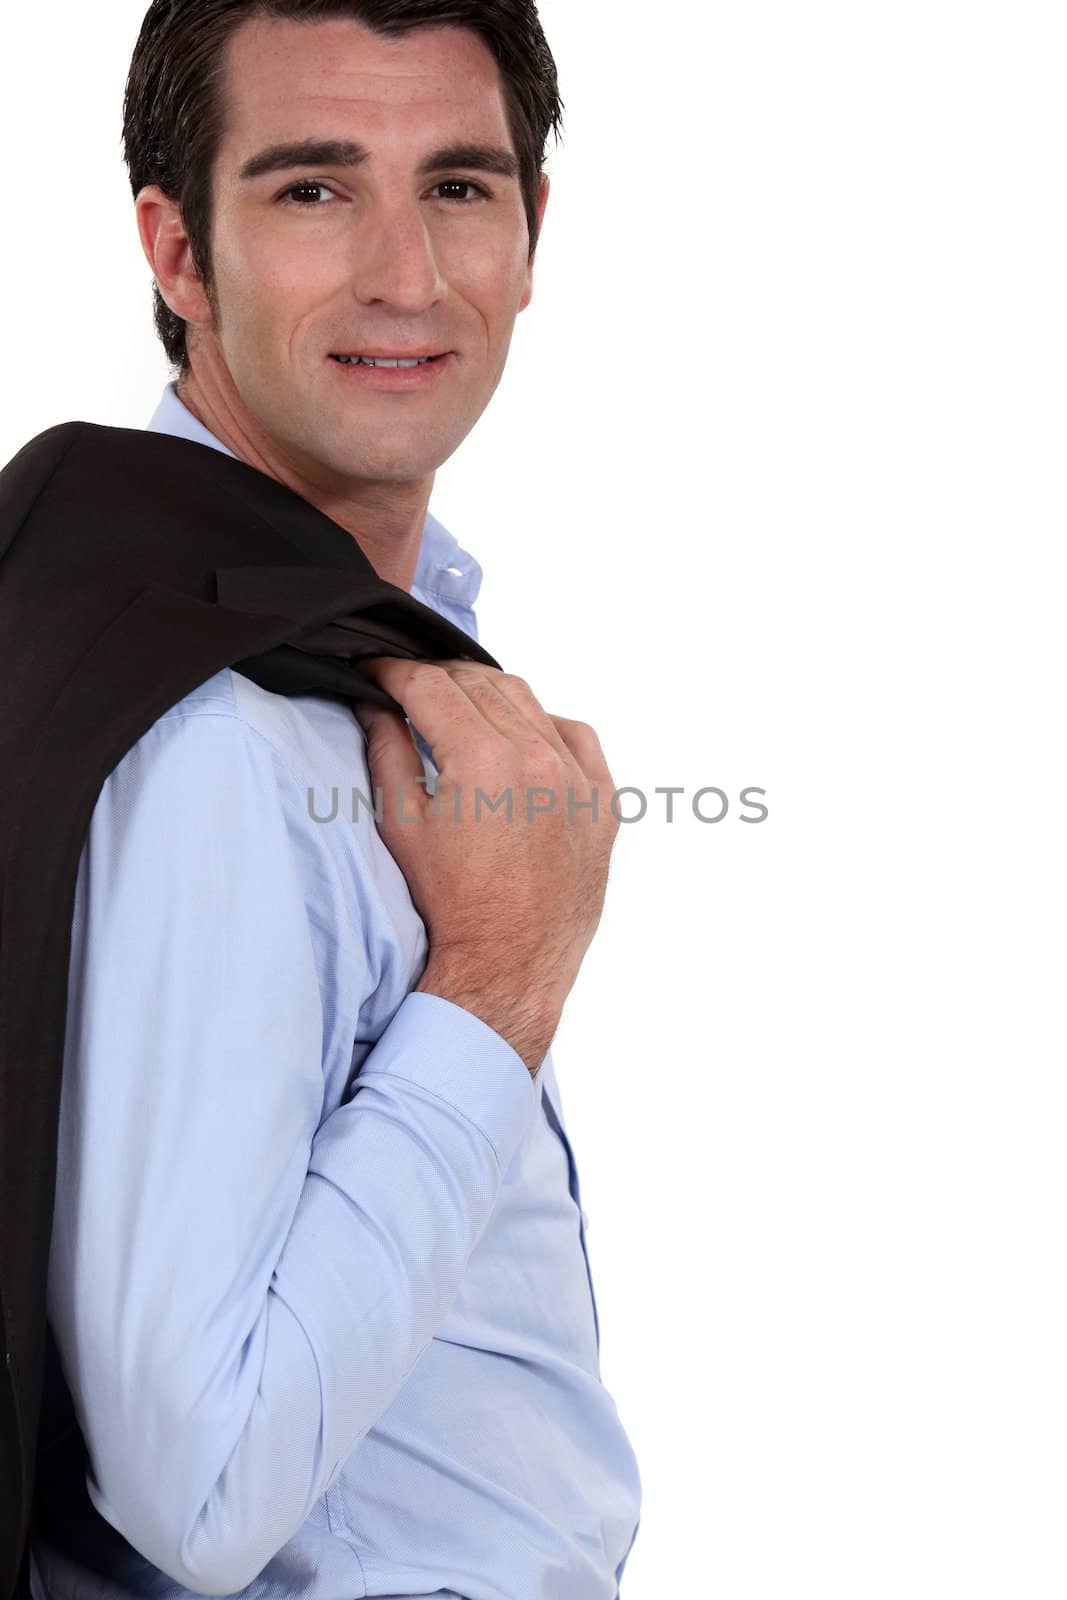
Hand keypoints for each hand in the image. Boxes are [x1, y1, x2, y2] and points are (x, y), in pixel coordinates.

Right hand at [353, 658, 619, 1074]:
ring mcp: (577, 778)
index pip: (430, 686)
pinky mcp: (603, 801)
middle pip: (478, 683)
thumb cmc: (451, 905)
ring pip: (527, 702)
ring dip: (487, 696)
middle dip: (436, 679)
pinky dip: (543, 726)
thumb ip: (386, 752)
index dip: (393, 671)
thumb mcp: (402, 826)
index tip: (375, 671)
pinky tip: (519, 738)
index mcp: (483, 759)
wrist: (509, 965)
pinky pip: (575, 736)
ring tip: (458, 709)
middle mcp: (537, 758)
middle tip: (408, 689)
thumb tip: (376, 705)